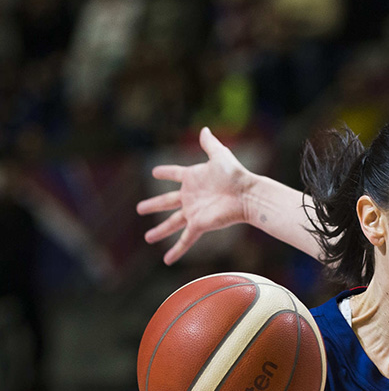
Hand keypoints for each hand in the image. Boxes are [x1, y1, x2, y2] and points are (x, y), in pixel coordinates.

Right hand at [136, 127, 254, 264]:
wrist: (246, 194)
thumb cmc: (235, 174)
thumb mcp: (220, 155)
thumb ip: (210, 143)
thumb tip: (204, 129)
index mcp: (193, 178)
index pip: (175, 174)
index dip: (166, 172)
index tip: (155, 172)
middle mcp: (190, 196)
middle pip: (166, 202)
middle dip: (153, 205)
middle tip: (139, 208)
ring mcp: (193, 212)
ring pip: (172, 223)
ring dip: (159, 231)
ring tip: (147, 237)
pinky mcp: (199, 224)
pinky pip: (185, 240)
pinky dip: (176, 251)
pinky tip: (167, 261)